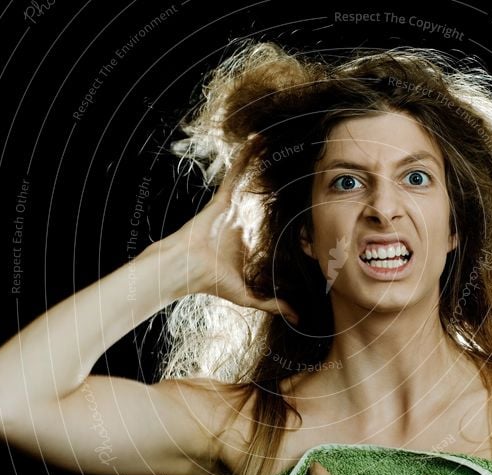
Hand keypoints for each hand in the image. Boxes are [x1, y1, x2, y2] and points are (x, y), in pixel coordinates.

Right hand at [155, 137, 297, 322]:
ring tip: (277, 140)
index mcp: (245, 237)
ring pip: (250, 178)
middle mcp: (240, 218)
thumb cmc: (211, 281)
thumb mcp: (247, 296)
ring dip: (262, 159)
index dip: (284, 208)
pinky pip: (236, 173)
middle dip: (275, 176)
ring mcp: (231, 207)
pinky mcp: (223, 199)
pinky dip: (246, 156)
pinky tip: (257, 139)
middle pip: (261, 193)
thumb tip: (297, 318)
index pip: (268, 220)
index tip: (305, 200)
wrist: (186, 270)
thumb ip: (272, 304)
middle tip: (296, 161)